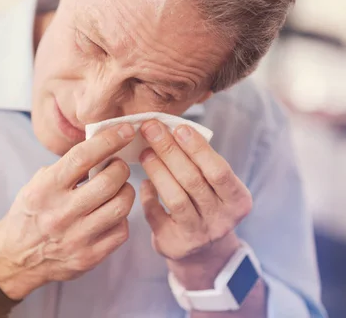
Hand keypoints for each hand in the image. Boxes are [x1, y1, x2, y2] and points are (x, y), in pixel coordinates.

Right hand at [0, 123, 136, 298]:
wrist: (16, 258)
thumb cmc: (30, 213)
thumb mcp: (37, 185)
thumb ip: (65, 168)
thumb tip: (100, 146)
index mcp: (45, 189)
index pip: (82, 157)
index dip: (108, 140)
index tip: (125, 130)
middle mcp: (61, 213)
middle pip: (108, 182)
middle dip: (120, 168)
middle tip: (117, 166)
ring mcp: (76, 237)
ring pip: (120, 206)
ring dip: (125, 192)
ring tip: (118, 189)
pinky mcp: (89, 256)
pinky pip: (121, 231)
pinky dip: (120, 218)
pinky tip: (111, 214)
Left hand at [138, 120, 252, 288]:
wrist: (204, 253)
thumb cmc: (206, 204)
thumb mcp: (216, 187)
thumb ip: (202, 162)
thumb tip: (172, 127)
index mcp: (238, 200)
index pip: (218, 171)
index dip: (198, 148)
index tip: (178, 127)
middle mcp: (222, 220)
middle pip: (193, 181)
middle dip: (169, 151)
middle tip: (151, 129)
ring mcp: (198, 235)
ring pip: (175, 198)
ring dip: (157, 170)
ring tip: (144, 152)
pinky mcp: (174, 245)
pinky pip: (156, 215)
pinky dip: (148, 196)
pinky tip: (142, 182)